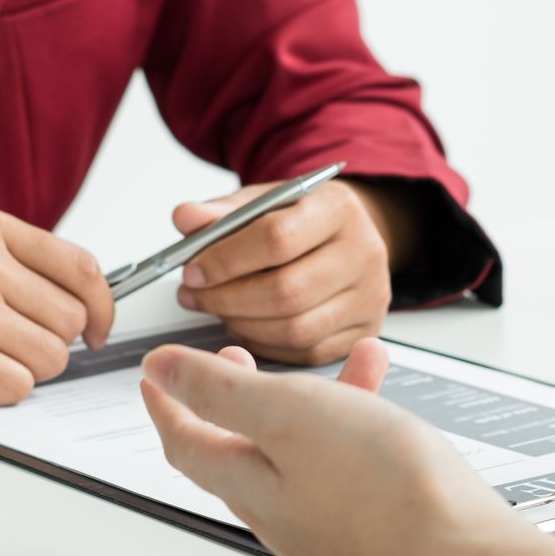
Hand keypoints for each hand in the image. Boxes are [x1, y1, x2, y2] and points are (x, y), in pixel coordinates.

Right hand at [0, 204, 113, 403]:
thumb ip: (16, 264)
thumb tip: (90, 306)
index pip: (82, 267)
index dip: (100, 308)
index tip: (96, 330)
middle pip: (70, 320)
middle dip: (47, 343)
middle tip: (1, 344)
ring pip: (50, 359)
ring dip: (21, 370)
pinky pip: (16, 388)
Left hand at [140, 339, 554, 555]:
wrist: (459, 551)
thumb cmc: (379, 488)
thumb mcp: (286, 413)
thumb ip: (219, 391)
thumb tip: (161, 372)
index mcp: (247, 485)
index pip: (185, 442)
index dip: (167, 400)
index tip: (157, 372)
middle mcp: (282, 510)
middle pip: (240, 446)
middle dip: (234, 395)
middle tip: (233, 357)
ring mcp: (328, 520)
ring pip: (303, 444)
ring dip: (312, 393)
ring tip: (343, 356)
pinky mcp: (372, 521)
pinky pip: (349, 458)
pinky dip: (358, 415)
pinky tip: (384, 390)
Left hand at [170, 178, 399, 365]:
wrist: (345, 238)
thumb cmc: (300, 220)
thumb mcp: (263, 203)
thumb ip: (222, 211)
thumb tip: (185, 217)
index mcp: (338, 209)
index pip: (277, 238)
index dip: (226, 260)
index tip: (192, 271)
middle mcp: (364, 253)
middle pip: (287, 291)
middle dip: (227, 298)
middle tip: (193, 296)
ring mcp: (369, 298)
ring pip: (295, 328)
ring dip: (241, 324)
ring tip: (216, 308)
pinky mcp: (362, 331)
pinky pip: (304, 352)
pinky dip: (264, 344)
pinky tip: (243, 325)